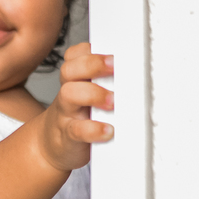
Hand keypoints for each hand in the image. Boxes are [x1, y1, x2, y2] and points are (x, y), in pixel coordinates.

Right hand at [37, 42, 113, 170]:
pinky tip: (108, 130)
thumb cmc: (80, 119)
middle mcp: (68, 93)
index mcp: (76, 80)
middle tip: (114, 66)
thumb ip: (107, 83)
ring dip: (93, 94)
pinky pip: (76, 130)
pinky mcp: (68, 137)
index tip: (114, 52)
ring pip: (69, 94)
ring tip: (113, 102)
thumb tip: (143, 74)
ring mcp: (67, 114)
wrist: (54, 147)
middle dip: (93, 65)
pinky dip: (93, 129)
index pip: (75, 56)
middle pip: (69, 70)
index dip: (90, 51)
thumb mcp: (88, 96)